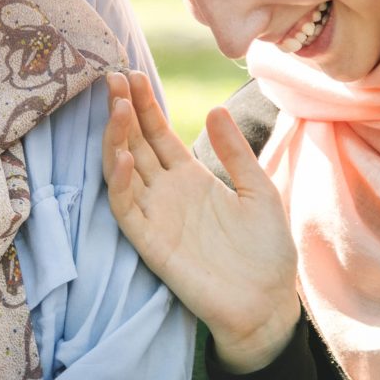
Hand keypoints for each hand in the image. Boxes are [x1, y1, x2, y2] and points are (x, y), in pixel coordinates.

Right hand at [102, 71, 300, 371]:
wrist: (267, 305)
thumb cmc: (266, 253)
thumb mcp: (259, 191)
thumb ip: (236, 153)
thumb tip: (215, 108)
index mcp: (192, 179)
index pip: (158, 135)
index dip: (144, 105)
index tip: (130, 73)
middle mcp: (167, 193)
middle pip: (136, 145)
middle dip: (123, 111)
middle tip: (111, 76)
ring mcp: (156, 216)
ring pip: (124, 171)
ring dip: (117, 139)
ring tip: (117, 107)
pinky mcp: (151, 243)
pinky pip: (127, 208)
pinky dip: (120, 183)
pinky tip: (123, 156)